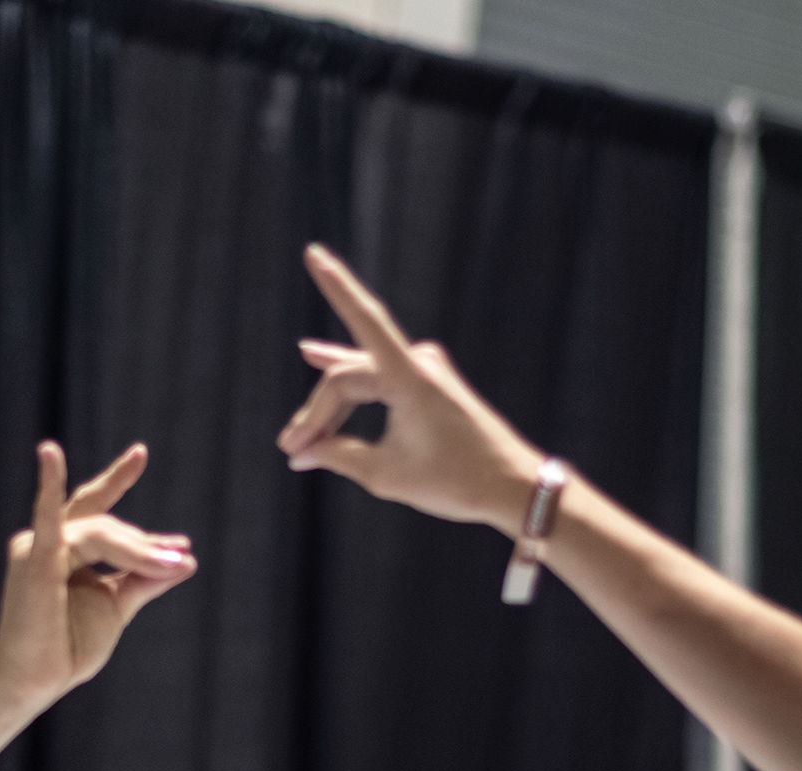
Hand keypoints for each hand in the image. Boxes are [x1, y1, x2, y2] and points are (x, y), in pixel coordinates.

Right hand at [0, 441, 195, 709]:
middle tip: (181, 558)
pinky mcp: (34, 559)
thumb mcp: (117, 608)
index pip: (109, 522)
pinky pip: (46, 517)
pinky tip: (49, 454)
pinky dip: (48, 483)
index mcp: (70, 551)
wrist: (34, 682)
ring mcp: (39, 546)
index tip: (182, 548)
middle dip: (147, 546)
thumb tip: (187, 559)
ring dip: (139, 549)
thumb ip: (145, 580)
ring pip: (102, 533)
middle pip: (111, 529)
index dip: (147, 537)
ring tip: (170, 563)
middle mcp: (51, 541)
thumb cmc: (67, 648)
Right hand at [276, 243, 547, 532]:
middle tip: (291, 450)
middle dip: (317, 414)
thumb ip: (337, 456)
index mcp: (410, 379)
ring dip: (331, 409)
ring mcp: (425, 369)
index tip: (313, 252)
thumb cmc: (454, 481)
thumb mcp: (386, 474)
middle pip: (347, 377)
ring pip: (359, 380)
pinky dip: (349, 383)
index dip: (336, 287)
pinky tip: (314, 354)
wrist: (510, 486)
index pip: (364, 321)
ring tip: (298, 437)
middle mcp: (418, 363)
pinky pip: (376, 376)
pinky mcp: (428, 382)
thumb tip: (301, 453)